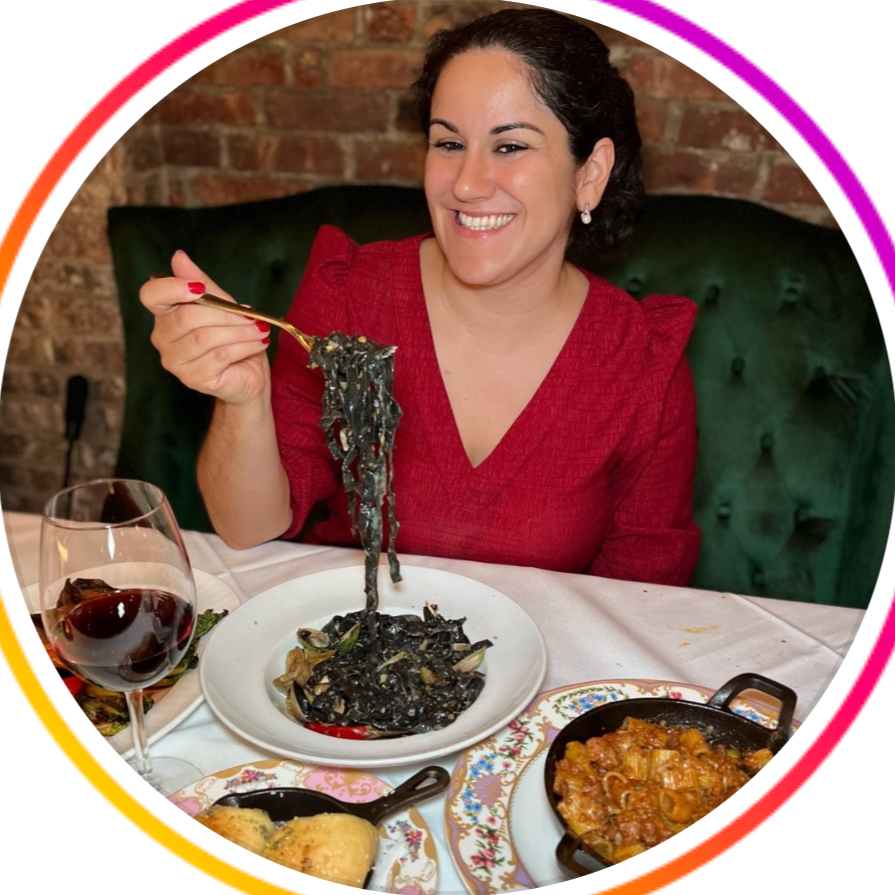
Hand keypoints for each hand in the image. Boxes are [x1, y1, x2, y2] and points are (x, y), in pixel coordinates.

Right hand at [139, 251, 271, 404]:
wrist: (249, 374)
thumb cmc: (233, 337)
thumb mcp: (221, 304)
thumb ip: (201, 283)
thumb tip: (179, 256)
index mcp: (164, 315)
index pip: (151, 296)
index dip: (171, 288)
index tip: (199, 287)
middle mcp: (163, 339)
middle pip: (186, 317)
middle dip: (224, 314)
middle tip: (251, 314)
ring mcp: (176, 362)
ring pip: (205, 338)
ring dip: (239, 331)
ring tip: (259, 328)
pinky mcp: (194, 379)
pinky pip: (219, 357)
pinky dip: (243, 346)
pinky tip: (258, 343)